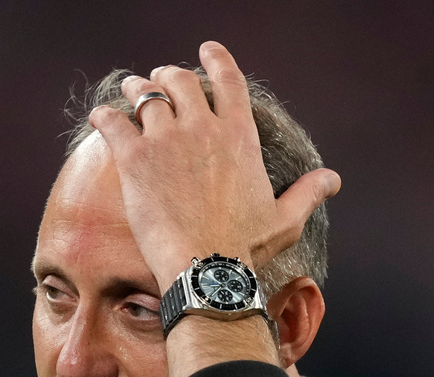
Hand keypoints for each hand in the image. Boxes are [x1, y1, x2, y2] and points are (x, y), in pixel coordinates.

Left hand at [88, 41, 340, 291]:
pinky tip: (100, 117)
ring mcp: (166, 140)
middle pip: (180, 80)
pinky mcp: (134, 159)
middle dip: (168, 75)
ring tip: (131, 90)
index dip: (216, 59)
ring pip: (145, 95)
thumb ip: (308, 192)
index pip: (228, 80)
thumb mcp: (285, 218)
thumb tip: (333, 179)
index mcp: (239, 135)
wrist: (206, 269)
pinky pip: (112, 122)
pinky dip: (104, 116)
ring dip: (137, 89)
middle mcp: (202, 127)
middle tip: (160, 80)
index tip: (206, 50)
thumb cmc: (246, 248)